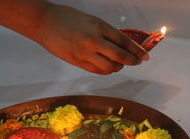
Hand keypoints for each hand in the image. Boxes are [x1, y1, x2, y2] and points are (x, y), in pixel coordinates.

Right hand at [34, 3, 148, 74]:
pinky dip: (105, 71)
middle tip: (137, 62)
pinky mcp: (77, 62)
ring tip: (119, 65)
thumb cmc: (67, 18)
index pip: (124, 41)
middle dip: (132, 61)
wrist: (44, 23)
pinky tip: (107, 67)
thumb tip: (120, 45)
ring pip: (109, 67)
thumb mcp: (91, 20)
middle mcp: (94, 40)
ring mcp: (85, 53)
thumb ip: (105, 33)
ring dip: (117, 67)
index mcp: (99, 26)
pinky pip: (96, 70)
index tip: (145, 56)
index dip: (136, 50)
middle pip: (120, 56)